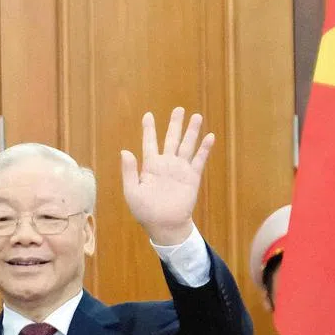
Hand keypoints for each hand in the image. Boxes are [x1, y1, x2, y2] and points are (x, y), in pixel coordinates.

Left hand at [119, 107, 213, 244]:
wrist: (164, 225)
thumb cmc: (145, 211)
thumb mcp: (132, 191)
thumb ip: (129, 171)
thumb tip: (124, 151)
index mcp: (150, 166)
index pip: (149, 143)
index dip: (149, 129)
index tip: (148, 115)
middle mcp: (166, 164)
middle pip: (171, 139)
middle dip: (175, 124)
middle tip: (179, 109)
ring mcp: (180, 170)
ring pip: (187, 145)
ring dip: (191, 132)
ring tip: (196, 116)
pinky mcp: (192, 177)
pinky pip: (199, 160)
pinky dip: (204, 149)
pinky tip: (209, 137)